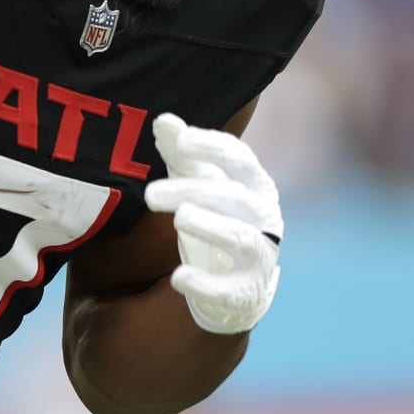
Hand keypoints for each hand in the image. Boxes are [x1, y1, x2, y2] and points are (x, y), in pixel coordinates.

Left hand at [143, 113, 282, 334]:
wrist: (234, 285)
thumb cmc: (215, 218)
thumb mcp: (197, 184)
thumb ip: (182, 154)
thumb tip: (164, 120)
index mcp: (253, 184)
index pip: (238, 158)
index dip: (211, 147)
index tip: (179, 140)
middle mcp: (264, 218)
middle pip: (232, 196)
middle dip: (192, 191)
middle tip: (150, 194)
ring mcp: (260, 257)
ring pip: (241, 238)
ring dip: (210, 227)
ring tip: (180, 219)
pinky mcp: (246, 293)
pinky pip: (229, 290)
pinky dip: (204, 285)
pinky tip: (178, 278)